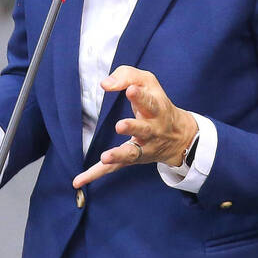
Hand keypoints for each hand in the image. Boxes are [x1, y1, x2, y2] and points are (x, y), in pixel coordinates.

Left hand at [72, 65, 197, 188]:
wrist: (179, 136)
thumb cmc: (157, 102)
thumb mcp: (147, 82)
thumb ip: (127, 76)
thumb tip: (105, 84)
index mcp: (157, 108)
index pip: (149, 101)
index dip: (140, 96)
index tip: (130, 90)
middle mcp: (152, 130)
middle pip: (144, 129)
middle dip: (133, 127)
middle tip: (120, 125)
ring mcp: (143, 147)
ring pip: (131, 153)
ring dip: (119, 155)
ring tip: (105, 157)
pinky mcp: (132, 159)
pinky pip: (114, 168)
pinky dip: (95, 174)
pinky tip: (78, 181)